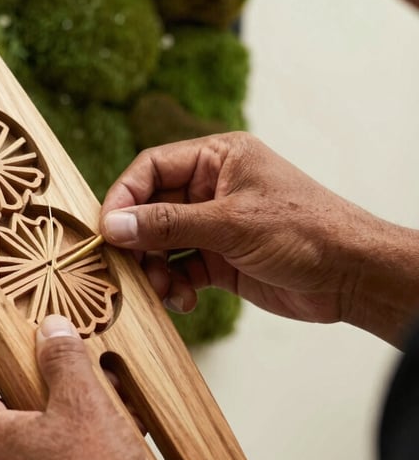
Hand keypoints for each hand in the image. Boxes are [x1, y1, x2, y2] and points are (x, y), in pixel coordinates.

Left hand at [0, 315, 179, 459]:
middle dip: (24, 387)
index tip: (12, 342)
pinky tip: (84, 452)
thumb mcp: (83, 404)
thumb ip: (62, 358)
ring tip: (81, 414)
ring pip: (8, 444)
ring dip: (39, 422)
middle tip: (57, 376)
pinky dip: (45, 455)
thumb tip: (50, 329)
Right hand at [100, 132, 418, 344]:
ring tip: (163, 290)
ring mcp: (214, 224)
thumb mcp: (230, 223)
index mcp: (216, 158)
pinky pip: (180, 268)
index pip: (151, 168)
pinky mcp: (220, 258)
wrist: (352, 276)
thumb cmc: (304, 232)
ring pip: (162, 242)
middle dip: (139, 240)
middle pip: (152, 208)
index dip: (124, 196)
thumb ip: (168, 225)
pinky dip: (175, 285)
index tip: (107, 229)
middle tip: (129, 266)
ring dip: (155, 268)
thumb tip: (115, 226)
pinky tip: (185, 300)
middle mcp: (211, 188)